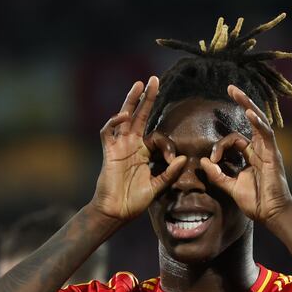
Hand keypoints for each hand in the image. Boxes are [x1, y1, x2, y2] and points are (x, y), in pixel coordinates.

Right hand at [91, 76, 187, 221]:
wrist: (116, 212)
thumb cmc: (134, 201)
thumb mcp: (157, 186)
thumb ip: (169, 173)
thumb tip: (183, 158)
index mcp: (142, 153)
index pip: (154, 134)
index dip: (166, 143)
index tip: (172, 157)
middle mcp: (130, 146)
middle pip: (139, 116)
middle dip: (146, 98)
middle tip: (154, 80)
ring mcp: (119, 147)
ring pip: (124, 117)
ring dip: (131, 101)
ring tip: (139, 84)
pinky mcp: (109, 152)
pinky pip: (108, 132)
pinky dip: (115, 121)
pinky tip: (125, 115)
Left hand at [200, 85, 291, 224]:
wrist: (271, 215)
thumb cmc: (256, 203)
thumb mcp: (231, 187)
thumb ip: (217, 174)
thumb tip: (203, 160)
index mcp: (253, 155)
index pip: (235, 139)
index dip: (220, 146)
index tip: (211, 161)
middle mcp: (262, 149)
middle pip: (252, 120)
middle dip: (242, 102)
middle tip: (230, 88)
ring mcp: (269, 151)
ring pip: (259, 121)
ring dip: (248, 104)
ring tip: (237, 92)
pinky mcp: (273, 156)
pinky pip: (266, 135)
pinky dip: (258, 123)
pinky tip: (249, 112)